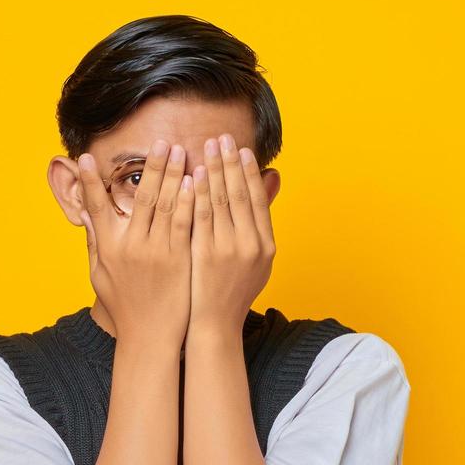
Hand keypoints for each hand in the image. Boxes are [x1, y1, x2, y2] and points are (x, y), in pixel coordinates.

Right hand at [75, 139, 194, 351]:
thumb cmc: (125, 306)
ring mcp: (156, 252)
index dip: (92, 182)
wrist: (150, 336)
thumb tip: (86, 213)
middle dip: (151, 167)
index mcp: (108, 249)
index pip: (96, 207)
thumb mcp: (101, 275)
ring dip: (174, 175)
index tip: (88, 159)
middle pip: (141, 198)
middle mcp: (130, 247)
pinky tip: (194, 180)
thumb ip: (96, 241)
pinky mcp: (178, 259)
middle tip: (159, 142)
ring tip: (181, 151)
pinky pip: (185, 222)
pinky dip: (189, 199)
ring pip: (166, 204)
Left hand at [190, 134, 274, 335]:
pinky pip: (201, 218)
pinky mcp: (206, 256)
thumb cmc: (232, 291)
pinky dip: (198, 195)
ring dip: (214, 172)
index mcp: (266, 244)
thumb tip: (272, 180)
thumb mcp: (256, 259)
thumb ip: (260, 220)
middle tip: (221, 138)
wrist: (214, 325)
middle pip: (239, 195)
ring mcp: (228, 250)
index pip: (256, 199)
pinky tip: (192, 176)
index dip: (248, 172)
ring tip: (206, 148)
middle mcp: (251, 245)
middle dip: (230, 164)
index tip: (239, 149)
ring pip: (221, 202)